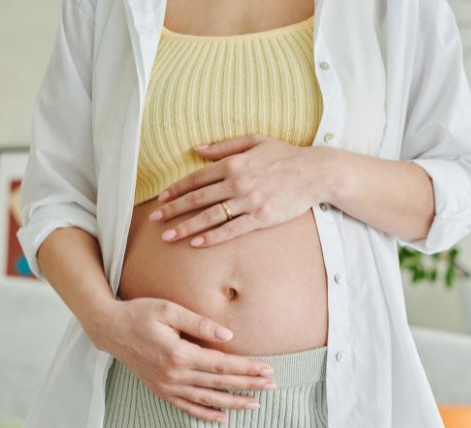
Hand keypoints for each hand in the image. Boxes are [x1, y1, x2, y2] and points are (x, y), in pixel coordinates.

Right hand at [86, 297, 276, 422]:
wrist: (110, 329)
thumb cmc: (140, 313)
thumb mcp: (169, 310)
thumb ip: (199, 324)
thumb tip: (228, 336)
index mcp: (179, 354)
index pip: (222, 364)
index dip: (246, 368)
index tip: (267, 369)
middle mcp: (174, 375)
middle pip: (219, 383)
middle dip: (247, 385)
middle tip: (272, 386)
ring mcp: (166, 386)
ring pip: (206, 399)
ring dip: (233, 403)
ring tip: (256, 405)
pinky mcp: (160, 390)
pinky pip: (187, 407)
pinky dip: (205, 414)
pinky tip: (223, 418)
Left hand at [148, 133, 337, 246]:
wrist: (315, 172)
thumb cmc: (286, 155)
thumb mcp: (254, 140)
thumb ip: (224, 146)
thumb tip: (196, 148)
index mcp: (233, 163)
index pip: (197, 178)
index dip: (177, 189)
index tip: (162, 199)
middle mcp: (237, 182)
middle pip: (198, 198)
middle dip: (173, 210)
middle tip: (155, 219)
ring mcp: (249, 201)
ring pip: (210, 216)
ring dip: (186, 227)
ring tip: (168, 236)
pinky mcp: (261, 218)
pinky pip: (231, 229)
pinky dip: (212, 237)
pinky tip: (197, 243)